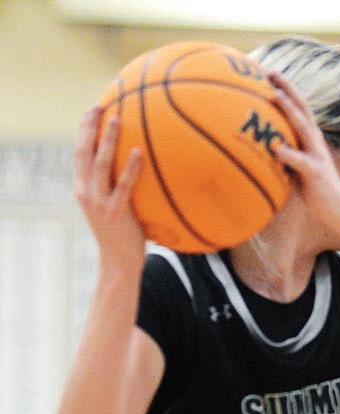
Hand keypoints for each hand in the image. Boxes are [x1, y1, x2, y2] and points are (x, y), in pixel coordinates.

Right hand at [74, 107, 145, 273]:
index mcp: (83, 188)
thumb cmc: (123, 234)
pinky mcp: (114, 212)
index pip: (79, 152)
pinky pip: (123, 185)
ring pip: (100, 164)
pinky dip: (131, 168)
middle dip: (89, 126)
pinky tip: (139, 153)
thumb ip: (118, 187)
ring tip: (117, 119)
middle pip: (83, 152)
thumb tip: (140, 166)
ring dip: (107, 140)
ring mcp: (98, 202)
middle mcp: (85, 192)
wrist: (119, 262)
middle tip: (100, 105)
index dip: (84, 129)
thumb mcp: (115, 206)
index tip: (93, 109)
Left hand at [266, 70, 339, 247]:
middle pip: (302, 109)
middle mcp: (315, 143)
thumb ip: (284, 157)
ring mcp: (317, 156)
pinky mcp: (316, 173)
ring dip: (290, 110)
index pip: (298, 109)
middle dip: (287, 88)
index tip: (268, 74)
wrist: (339, 211)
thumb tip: (263, 150)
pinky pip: (301, 162)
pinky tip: (275, 147)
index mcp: (311, 141)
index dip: (286, 90)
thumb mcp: (297, 170)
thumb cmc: (316, 192)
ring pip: (303, 128)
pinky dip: (288, 154)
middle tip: (270, 71)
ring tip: (275, 96)